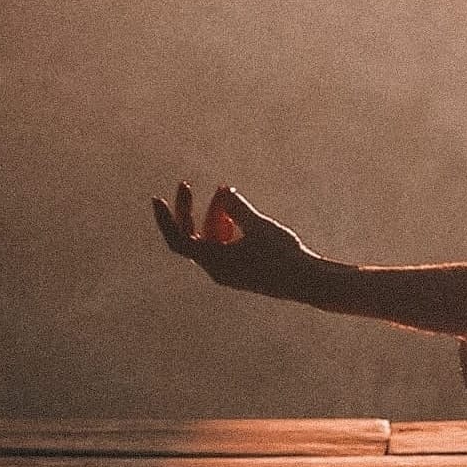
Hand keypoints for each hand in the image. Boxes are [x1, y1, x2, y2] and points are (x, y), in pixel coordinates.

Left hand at [154, 181, 321, 299]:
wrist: (309, 282)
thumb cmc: (284, 254)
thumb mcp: (259, 226)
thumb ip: (238, 208)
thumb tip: (223, 191)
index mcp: (215, 262)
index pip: (179, 240)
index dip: (166, 220)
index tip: (158, 199)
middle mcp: (217, 269)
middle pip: (195, 236)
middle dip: (193, 210)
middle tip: (187, 184)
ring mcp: (230, 271)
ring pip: (212, 239)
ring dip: (214, 215)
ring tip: (225, 192)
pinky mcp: (243, 270)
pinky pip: (225, 246)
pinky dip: (226, 227)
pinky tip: (237, 213)